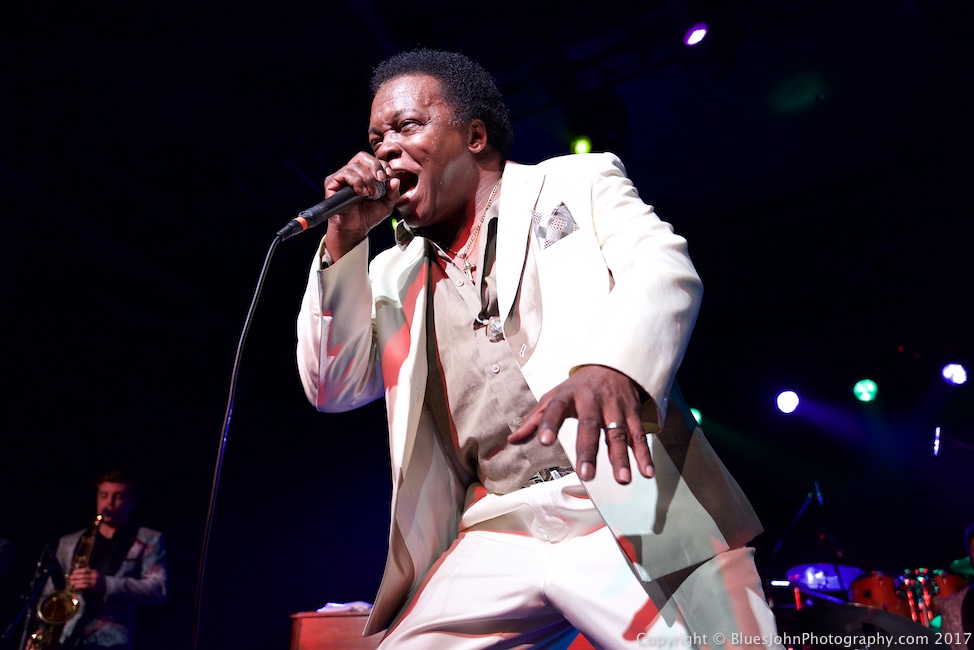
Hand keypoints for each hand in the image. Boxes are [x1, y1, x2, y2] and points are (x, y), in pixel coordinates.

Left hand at [68, 567, 104, 594]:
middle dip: (75, 576)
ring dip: (76, 582)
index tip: (73, 572)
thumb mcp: (94, 574)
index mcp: (95, 572)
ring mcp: (94, 582)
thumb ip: (87, 573)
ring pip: (83, 581)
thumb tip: (75, 573)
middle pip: (83, 576)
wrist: (105, 586)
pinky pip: (84, 586)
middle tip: (70, 577)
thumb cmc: (96, 580)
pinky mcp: (93, 588)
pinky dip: (79, 586)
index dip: (78, 571)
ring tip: (71, 582)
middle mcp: (95, 576)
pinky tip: (75, 586)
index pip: (85, 570)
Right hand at [323, 152, 401, 260]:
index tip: (389, 176)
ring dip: (367, 179)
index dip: (383, 165)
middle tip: (381, 180)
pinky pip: (344, 174)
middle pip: (362, 156)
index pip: (373, 160)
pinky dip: (356, 182)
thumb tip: (395, 180)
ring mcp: (341, 177)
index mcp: (365, 173)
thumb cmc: (369, 215)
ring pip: (354, 165)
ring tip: (371, 194)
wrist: (356, 229)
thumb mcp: (387, 204)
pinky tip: (361, 193)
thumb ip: (393, 193)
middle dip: (375, 166)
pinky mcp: (332, 183)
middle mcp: (352, 172)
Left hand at [508, 365, 653, 483]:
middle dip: (588, 450)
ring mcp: (615, 406)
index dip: (549, 423)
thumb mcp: (554, 397)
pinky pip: (639, 435)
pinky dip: (644, 454)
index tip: (544, 441)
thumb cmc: (579, 387)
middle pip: (590, 425)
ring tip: (622, 479)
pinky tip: (647, 472)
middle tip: (586, 474)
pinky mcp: (633, 412)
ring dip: (621, 457)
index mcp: (568, 395)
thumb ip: (535, 420)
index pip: (556, 408)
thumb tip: (512, 441)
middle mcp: (593, 400)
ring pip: (618, 432)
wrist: (613, 364)